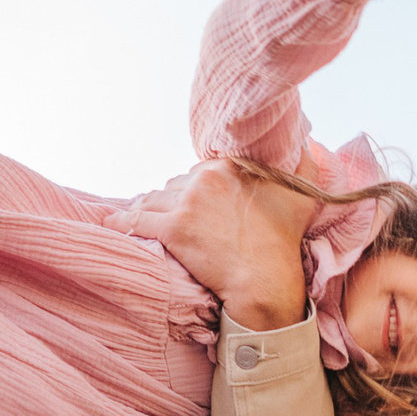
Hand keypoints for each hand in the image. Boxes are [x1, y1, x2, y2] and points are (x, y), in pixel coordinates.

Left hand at [108, 159, 315, 329]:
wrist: (266, 280)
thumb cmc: (285, 241)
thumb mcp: (302, 192)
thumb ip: (302, 160)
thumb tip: (305, 135)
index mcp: (232, 165)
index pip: (200, 170)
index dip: (198, 190)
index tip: (198, 206)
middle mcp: (207, 178)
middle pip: (176, 184)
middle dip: (176, 201)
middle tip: (178, 220)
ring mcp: (187, 203)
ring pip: (155, 199)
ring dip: (150, 210)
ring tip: (142, 220)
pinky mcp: (172, 229)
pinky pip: (136, 220)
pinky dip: (122, 222)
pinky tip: (111, 224)